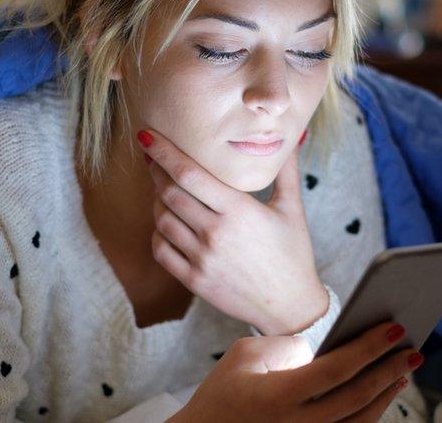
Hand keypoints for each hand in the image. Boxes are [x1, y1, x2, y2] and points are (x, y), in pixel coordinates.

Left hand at [138, 127, 326, 335]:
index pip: (190, 174)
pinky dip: (158, 233)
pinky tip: (166, 223)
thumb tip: (292, 135)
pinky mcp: (194, 280)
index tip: (148, 136)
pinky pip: (162, 251)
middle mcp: (216, 233)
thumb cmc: (293, 253)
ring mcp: (202, 259)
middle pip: (169, 193)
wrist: (290, 305)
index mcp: (238, 210)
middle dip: (156, 171)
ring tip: (162, 189)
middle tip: (152, 157)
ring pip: (162, 220)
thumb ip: (285, 170)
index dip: (164, 152)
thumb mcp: (292, 208)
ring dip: (157, 201)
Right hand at [168, 321, 421, 422]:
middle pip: (358, 398)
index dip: (370, 347)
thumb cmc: (222, 393)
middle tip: (414, 349)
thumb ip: (288, 348)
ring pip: (360, 422)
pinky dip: (369, 413)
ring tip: (402, 370)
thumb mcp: (243, 357)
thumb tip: (325, 351)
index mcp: (279, 396)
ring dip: (386, 395)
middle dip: (389, 370)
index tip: (396, 329)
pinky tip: (380, 395)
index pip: (337, 369)